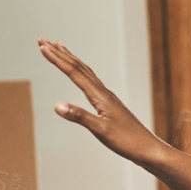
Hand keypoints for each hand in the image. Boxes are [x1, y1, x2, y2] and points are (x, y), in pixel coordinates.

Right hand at [38, 39, 167, 165]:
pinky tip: (80, 75)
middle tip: (42, 40)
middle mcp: (104, 93)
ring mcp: (108, 98)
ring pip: (86, 72)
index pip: (74, 72)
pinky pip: (92, 82)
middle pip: (78, 67)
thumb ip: (79, 117)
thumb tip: (56, 105)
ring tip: (59, 47)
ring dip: (70, 59)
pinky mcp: (110, 105)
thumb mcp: (101, 131)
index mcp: (100, 96)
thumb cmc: (128, 141)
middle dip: (59, 53)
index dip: (57, 59)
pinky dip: (81, 73)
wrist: (149, 149)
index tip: (42, 46)